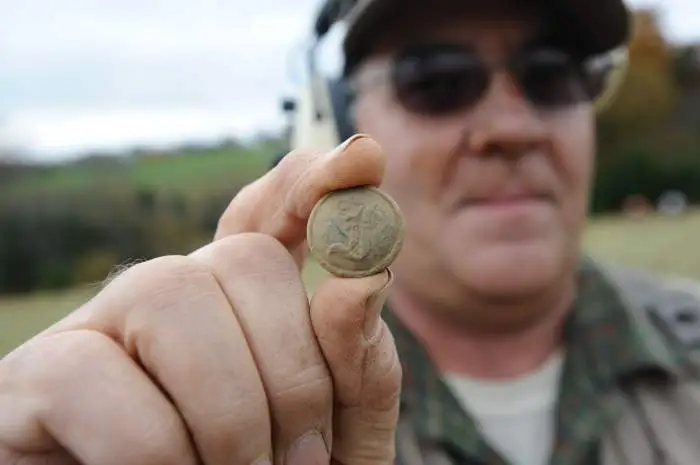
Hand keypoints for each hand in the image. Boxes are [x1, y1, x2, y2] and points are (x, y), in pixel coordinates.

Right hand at [0, 134, 401, 464]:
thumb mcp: (335, 439)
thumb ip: (356, 367)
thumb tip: (360, 282)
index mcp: (242, 310)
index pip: (271, 216)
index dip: (312, 185)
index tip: (364, 161)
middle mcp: (172, 302)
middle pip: (243, 257)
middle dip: (294, 369)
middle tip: (302, 461)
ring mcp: (100, 332)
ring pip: (170, 295)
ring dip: (229, 413)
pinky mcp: (35, 380)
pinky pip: (91, 374)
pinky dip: (152, 450)